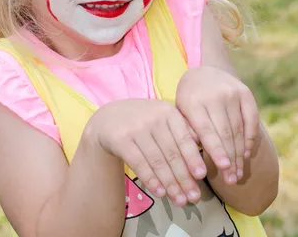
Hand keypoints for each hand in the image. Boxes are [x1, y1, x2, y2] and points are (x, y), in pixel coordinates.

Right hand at [85, 99, 206, 206]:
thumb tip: (203, 147)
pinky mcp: (121, 139)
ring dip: (170, 184)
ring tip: (180, 201)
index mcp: (168, 111)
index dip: (193, 157)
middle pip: (172, 153)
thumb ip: (182, 130)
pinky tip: (160, 193)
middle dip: (184, 178)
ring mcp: (136, 128)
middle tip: (194, 197)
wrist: (109, 118)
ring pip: (157, 161)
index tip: (202, 176)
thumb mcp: (163, 118)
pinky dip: (151, 180)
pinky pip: (139, 164)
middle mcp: (153, 117)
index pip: (183, 138)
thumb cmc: (144, 121)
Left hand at [176, 67, 259, 185]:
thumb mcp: (181, 113)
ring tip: (238, 173)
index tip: (223, 168)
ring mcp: (231, 92)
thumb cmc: (189, 100)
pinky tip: (246, 152)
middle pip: (225, 133)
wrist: (203, 72)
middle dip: (230, 159)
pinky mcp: (244, 92)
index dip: (216, 150)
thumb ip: (188, 132)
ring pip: (238, 129)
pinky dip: (250, 138)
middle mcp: (214, 95)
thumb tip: (195, 158)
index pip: (206, 130)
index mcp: (193, 101)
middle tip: (232, 179)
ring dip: (240, 153)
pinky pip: (251, 119)